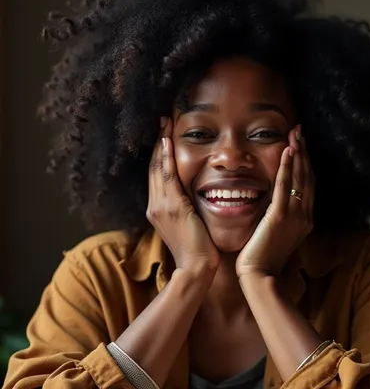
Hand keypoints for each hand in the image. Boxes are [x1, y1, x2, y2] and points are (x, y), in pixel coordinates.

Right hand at [146, 118, 219, 274]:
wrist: (195, 268)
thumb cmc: (197, 250)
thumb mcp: (186, 225)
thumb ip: (184, 208)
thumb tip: (192, 196)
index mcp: (156, 210)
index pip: (156, 175)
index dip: (159, 154)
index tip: (163, 135)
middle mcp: (154, 206)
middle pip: (153, 167)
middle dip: (157, 142)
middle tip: (161, 120)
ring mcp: (161, 206)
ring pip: (158, 169)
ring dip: (161, 143)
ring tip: (164, 123)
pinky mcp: (172, 208)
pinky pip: (168, 178)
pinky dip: (167, 159)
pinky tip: (168, 142)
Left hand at [236, 125, 313, 278]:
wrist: (260, 277)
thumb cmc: (262, 260)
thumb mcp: (277, 236)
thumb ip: (279, 218)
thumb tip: (274, 206)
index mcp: (305, 220)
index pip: (308, 186)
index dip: (306, 164)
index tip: (301, 145)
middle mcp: (305, 216)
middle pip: (308, 177)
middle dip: (304, 152)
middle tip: (300, 131)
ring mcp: (295, 216)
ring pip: (300, 178)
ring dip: (298, 153)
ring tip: (296, 133)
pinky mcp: (280, 216)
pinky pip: (285, 186)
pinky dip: (287, 167)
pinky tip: (288, 151)